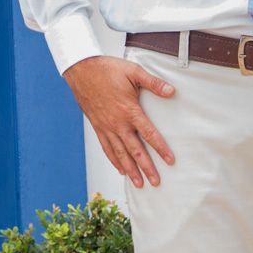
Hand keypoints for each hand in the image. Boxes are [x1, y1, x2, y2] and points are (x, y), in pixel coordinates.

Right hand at [62, 55, 176, 187]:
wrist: (81, 69)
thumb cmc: (107, 69)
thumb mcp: (133, 71)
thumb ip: (153, 83)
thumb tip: (172, 91)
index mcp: (129, 110)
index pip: (149, 133)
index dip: (160, 148)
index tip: (170, 161)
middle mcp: (117, 122)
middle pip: (135, 150)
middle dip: (146, 167)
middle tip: (156, 182)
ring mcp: (106, 126)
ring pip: (120, 153)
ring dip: (130, 170)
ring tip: (139, 183)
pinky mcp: (97, 126)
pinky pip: (106, 147)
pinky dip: (114, 160)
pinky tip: (120, 169)